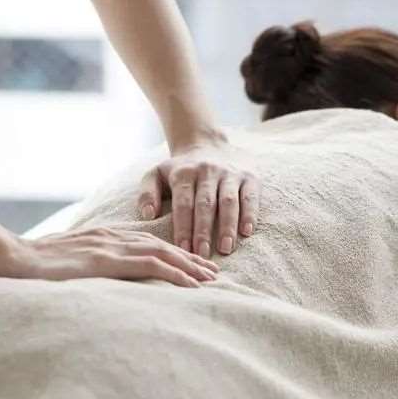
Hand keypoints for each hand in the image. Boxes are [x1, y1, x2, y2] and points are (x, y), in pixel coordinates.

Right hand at [13, 227, 218, 287]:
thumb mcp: (63, 261)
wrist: (11, 258)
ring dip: (189, 266)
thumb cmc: (30, 264)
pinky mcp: (106, 261)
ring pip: (162, 253)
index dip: (173, 252)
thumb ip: (82, 264)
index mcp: (102, 236)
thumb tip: (91, 277)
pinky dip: (174, 274)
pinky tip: (191, 285)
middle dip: (189, 257)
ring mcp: (109, 247)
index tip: (192, 264)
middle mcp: (111, 237)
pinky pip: (149, 266)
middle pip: (161, 245)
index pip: (146, 242)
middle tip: (212, 272)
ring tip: (210, 280)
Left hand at [137, 141, 260, 257]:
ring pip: (229, 201)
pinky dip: (250, 214)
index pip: (183, 203)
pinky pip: (250, 196)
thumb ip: (147, 193)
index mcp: (184, 173)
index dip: (183, 227)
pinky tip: (246, 232)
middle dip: (203, 231)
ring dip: (227, 226)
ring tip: (225, 248)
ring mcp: (230, 173)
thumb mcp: (156, 174)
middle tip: (202, 254)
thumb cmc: (179, 170)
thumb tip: (148, 215)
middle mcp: (207, 171)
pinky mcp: (249, 177)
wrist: (206, 144)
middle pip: (206, 204)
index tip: (182, 250)